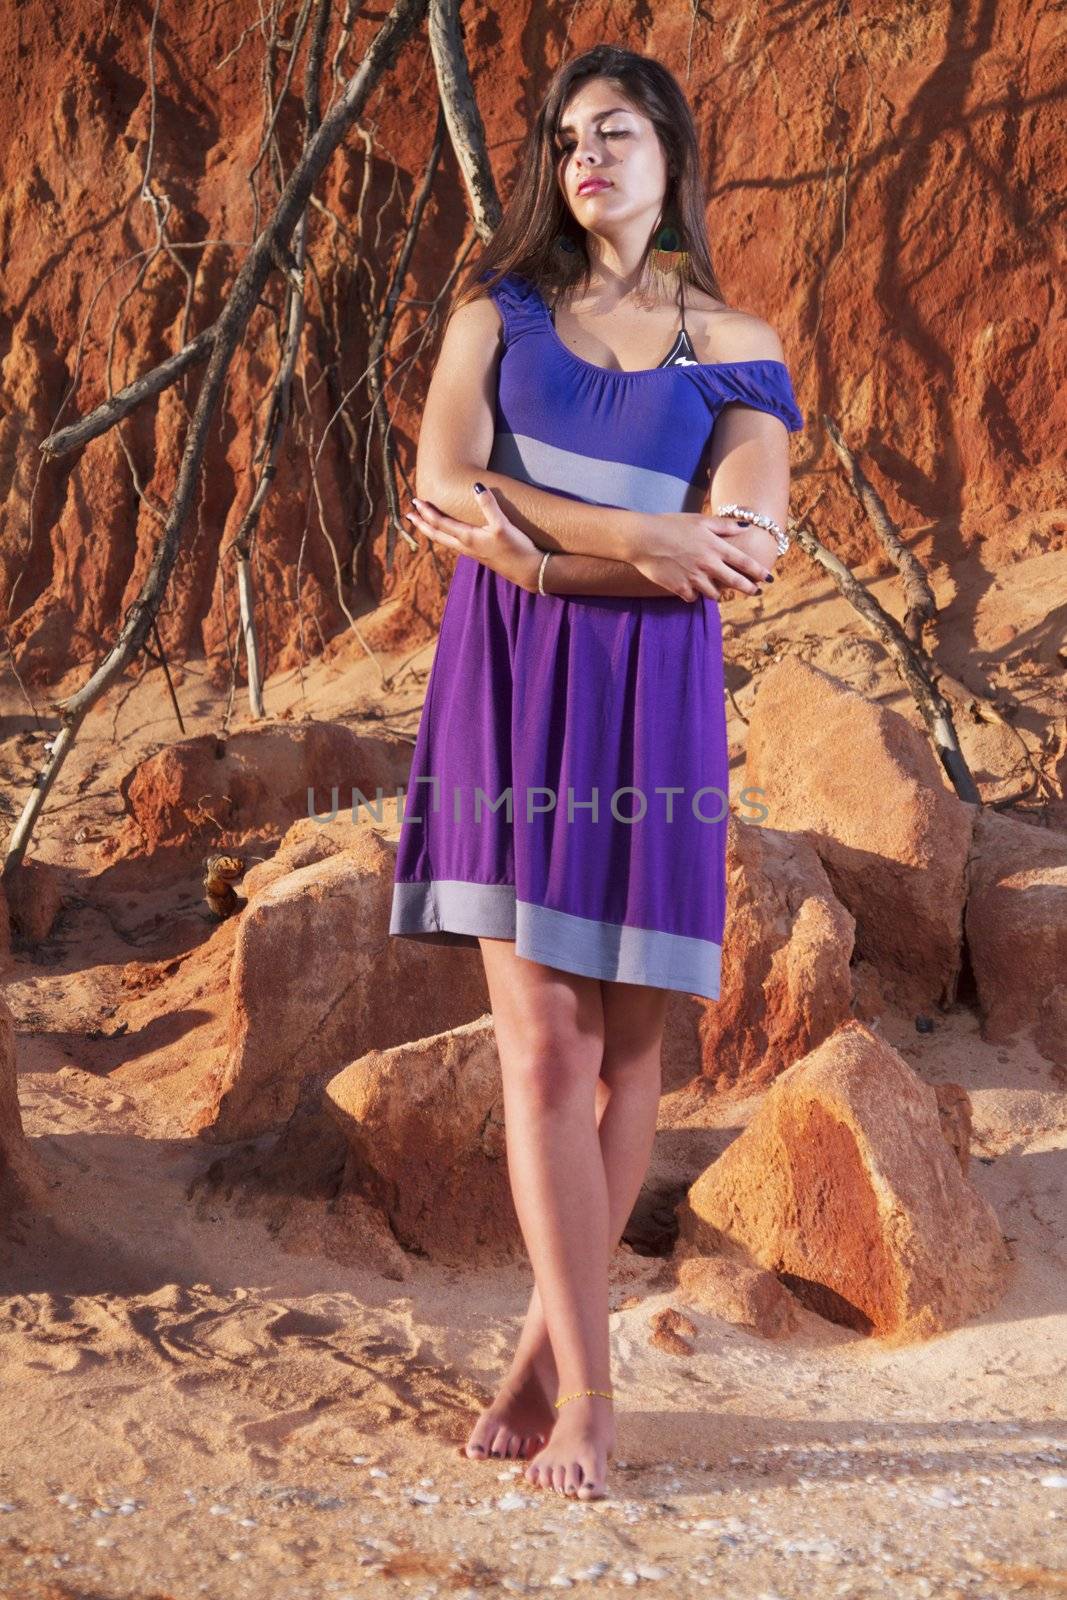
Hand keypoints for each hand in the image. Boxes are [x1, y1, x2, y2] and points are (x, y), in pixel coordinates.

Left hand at [403, 485, 542, 591]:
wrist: (529, 571)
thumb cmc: (516, 548)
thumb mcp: (503, 525)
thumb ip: (489, 505)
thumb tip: (476, 486)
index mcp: (467, 538)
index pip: (440, 523)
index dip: (426, 512)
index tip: (415, 501)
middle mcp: (466, 546)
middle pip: (437, 535)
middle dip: (422, 524)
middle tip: (408, 515)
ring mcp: (472, 553)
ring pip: (445, 541)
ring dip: (432, 531)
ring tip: (424, 524)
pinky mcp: (481, 555)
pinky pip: (456, 544)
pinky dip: (446, 536)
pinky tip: (451, 534)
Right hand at [626, 512, 773, 601]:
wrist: (643, 538)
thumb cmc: (671, 525)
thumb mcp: (700, 520)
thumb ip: (724, 526)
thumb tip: (745, 527)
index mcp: (715, 547)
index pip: (744, 562)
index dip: (758, 572)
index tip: (768, 578)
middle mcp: (708, 564)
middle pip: (734, 582)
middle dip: (748, 588)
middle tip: (755, 592)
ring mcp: (694, 578)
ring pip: (713, 593)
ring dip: (715, 591)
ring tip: (712, 586)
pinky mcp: (680, 588)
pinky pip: (692, 597)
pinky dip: (693, 594)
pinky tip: (689, 587)